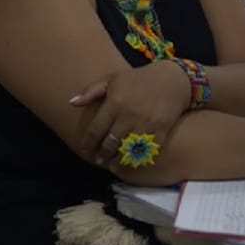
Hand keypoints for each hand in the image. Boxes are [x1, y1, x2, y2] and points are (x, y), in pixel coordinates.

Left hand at [72, 61, 190, 168]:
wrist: (171, 81)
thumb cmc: (137, 79)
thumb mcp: (112, 79)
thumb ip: (91, 91)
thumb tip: (72, 103)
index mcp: (114, 102)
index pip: (96, 129)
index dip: (88, 142)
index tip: (85, 149)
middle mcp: (129, 115)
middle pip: (110, 142)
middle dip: (102, 154)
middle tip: (97, 160)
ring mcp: (146, 124)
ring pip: (127, 149)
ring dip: (118, 160)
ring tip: (111, 165)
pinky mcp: (161, 131)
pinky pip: (146, 151)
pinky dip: (137, 159)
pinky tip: (130, 162)